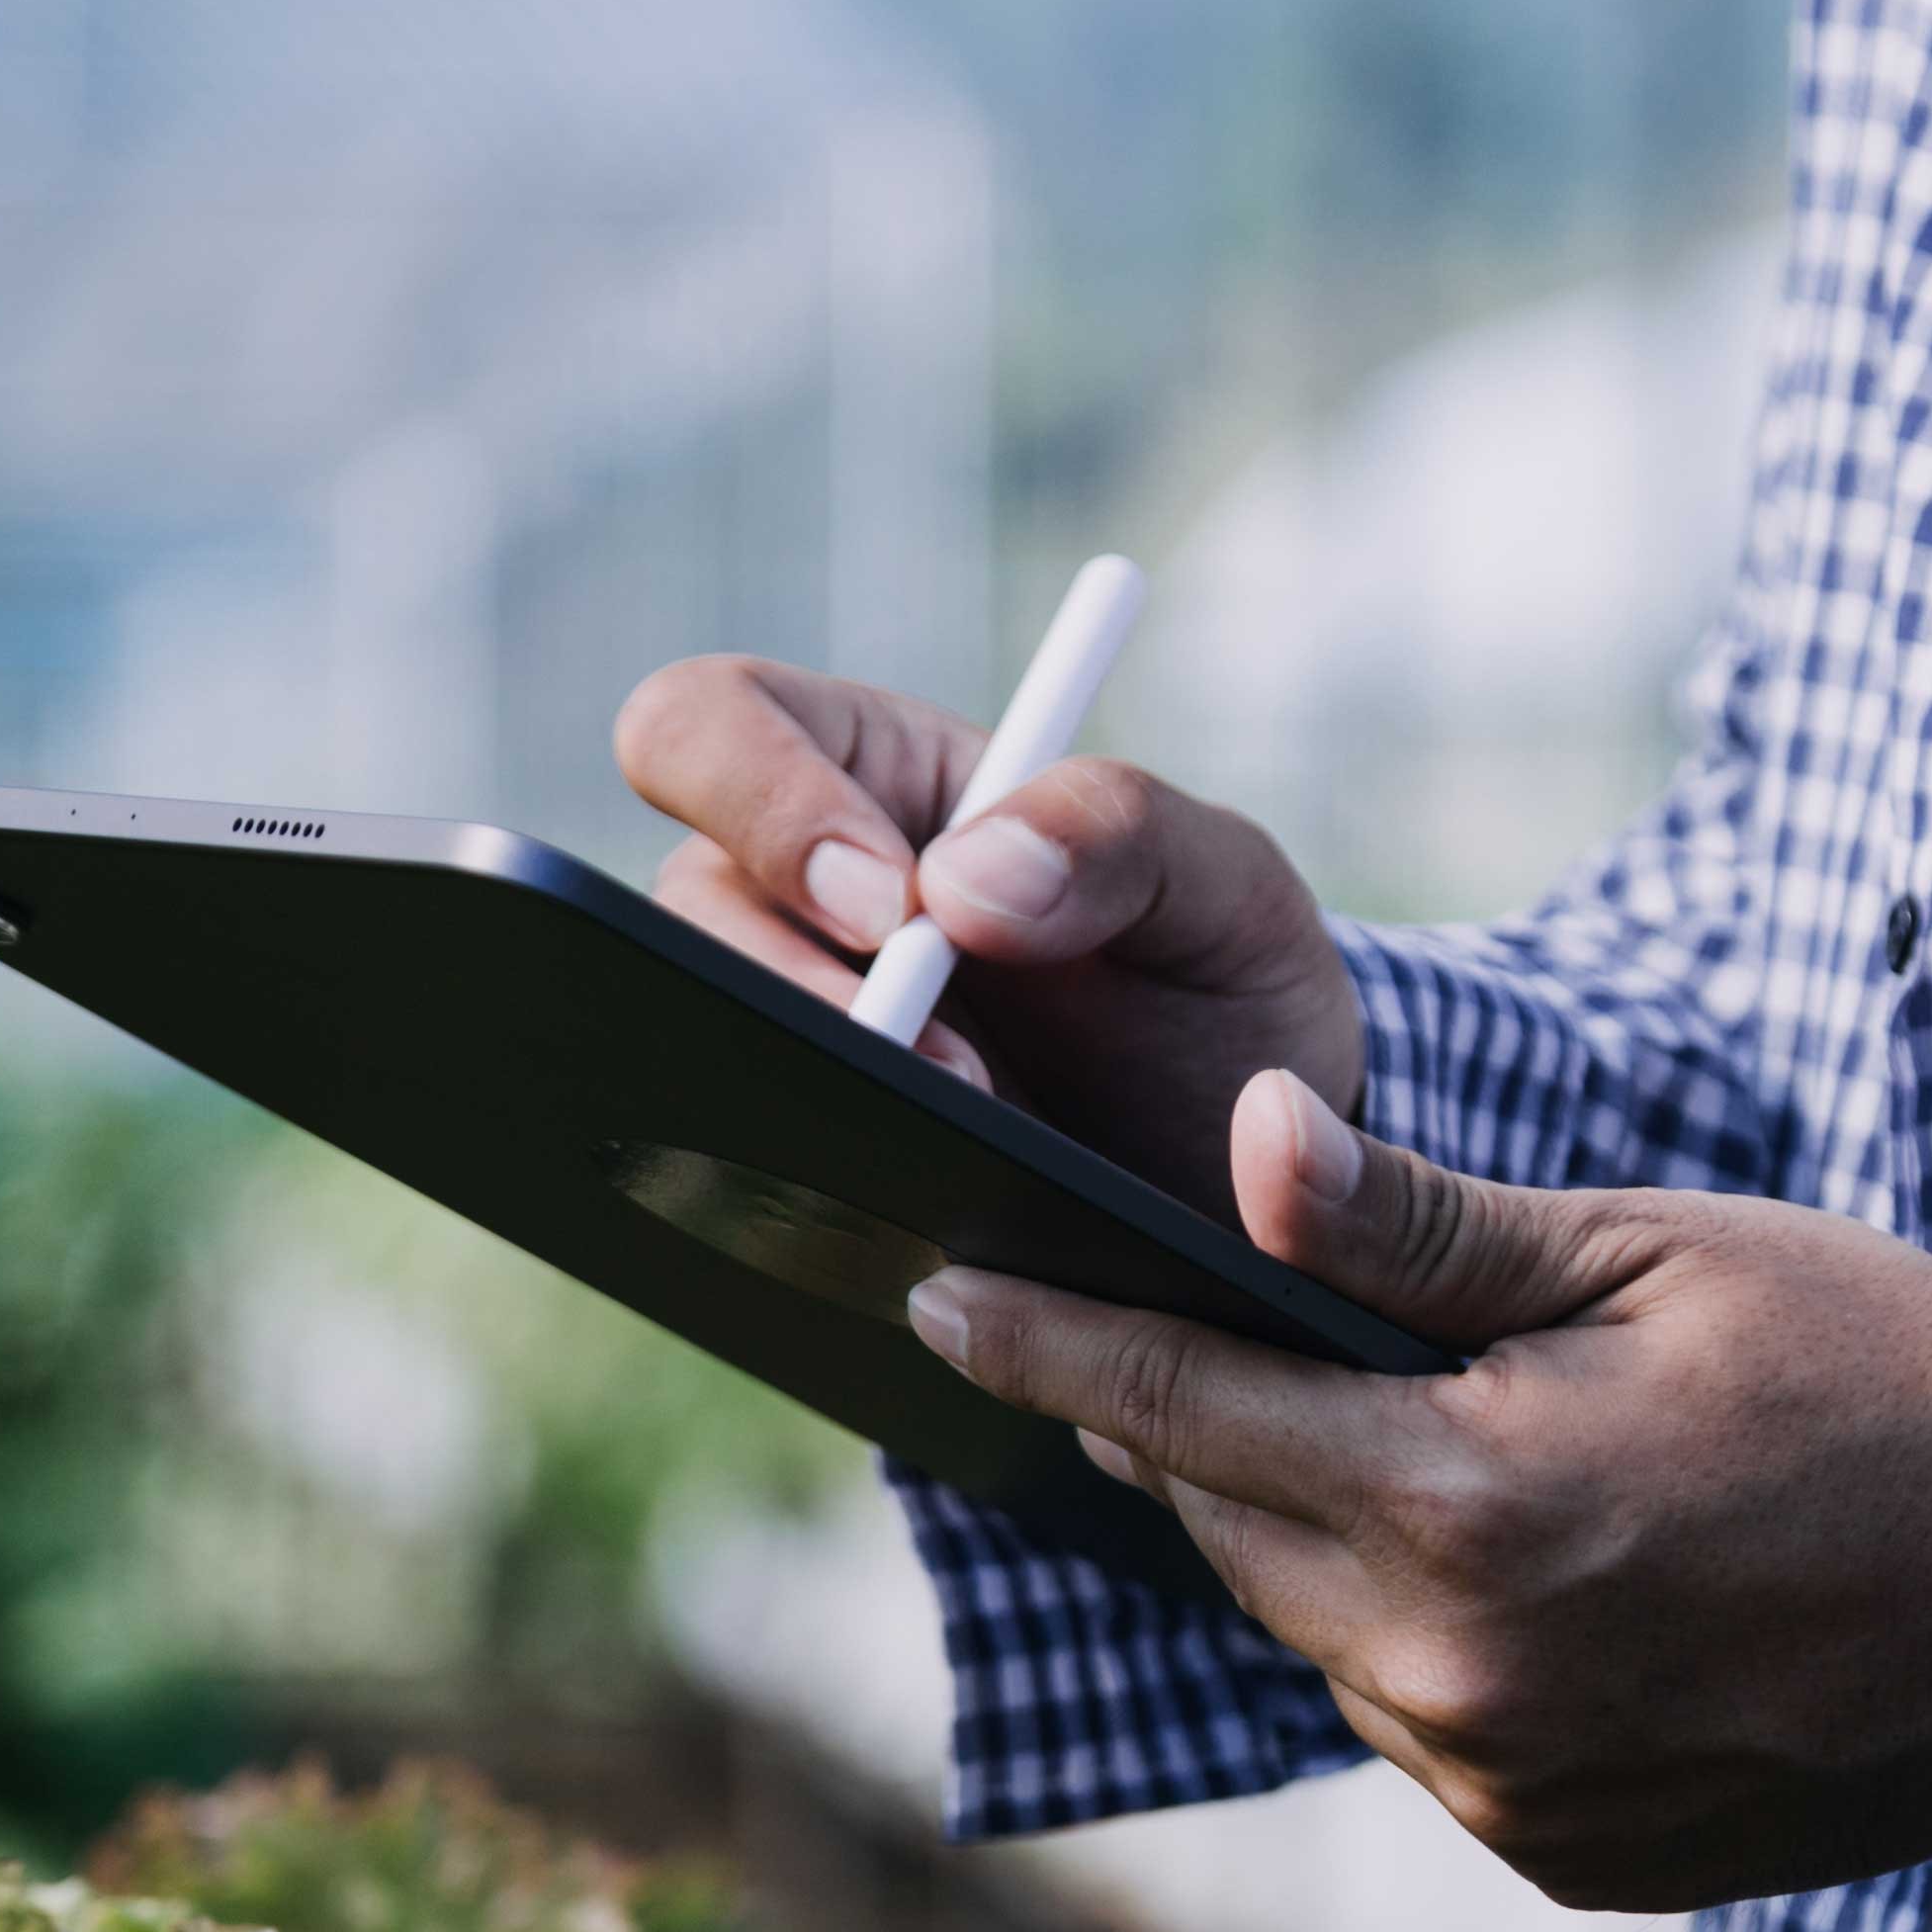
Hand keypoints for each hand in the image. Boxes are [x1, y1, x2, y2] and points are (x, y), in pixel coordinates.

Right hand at [609, 653, 1360, 1225]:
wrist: (1250, 1166)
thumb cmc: (1219, 982)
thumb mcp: (1223, 885)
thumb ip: (1119, 834)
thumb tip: (960, 881)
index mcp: (869, 775)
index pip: (714, 723)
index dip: (763, 798)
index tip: (892, 906)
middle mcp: (794, 898)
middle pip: (680, 906)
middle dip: (795, 983)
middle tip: (941, 1062)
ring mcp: (790, 1028)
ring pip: (697, 1040)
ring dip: (822, 1086)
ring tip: (975, 1126)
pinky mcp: (799, 1148)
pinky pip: (741, 1164)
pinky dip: (814, 1179)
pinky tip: (919, 1207)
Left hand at [903, 1072, 1931, 1911]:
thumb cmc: (1887, 1380)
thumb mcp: (1656, 1256)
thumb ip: (1420, 1230)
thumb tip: (1230, 1147)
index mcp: (1465, 1507)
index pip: (1178, 1410)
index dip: (1045, 1343)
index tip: (934, 1294)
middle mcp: (1455, 1679)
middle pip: (1232, 1534)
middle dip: (1201, 1433)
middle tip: (1186, 1335)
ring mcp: (1504, 1791)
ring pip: (1322, 1638)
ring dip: (1332, 1543)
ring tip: (1429, 1446)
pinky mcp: (1560, 1856)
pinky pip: (1426, 1729)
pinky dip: (1433, 1643)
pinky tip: (1543, 1573)